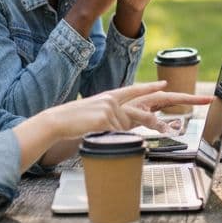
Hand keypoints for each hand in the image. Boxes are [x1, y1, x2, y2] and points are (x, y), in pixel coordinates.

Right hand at [46, 82, 169, 137]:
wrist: (57, 121)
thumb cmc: (75, 119)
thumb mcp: (95, 111)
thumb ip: (111, 114)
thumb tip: (123, 125)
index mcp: (109, 96)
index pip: (134, 90)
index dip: (150, 87)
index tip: (164, 83)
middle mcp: (111, 100)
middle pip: (135, 115)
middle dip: (147, 122)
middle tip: (155, 127)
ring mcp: (108, 109)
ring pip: (122, 130)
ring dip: (111, 135)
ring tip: (94, 130)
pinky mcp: (103, 120)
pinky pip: (114, 135)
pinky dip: (105, 139)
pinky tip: (92, 133)